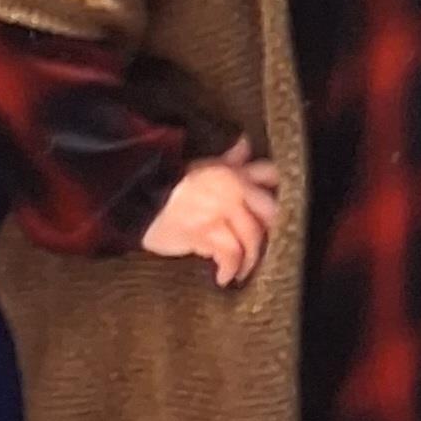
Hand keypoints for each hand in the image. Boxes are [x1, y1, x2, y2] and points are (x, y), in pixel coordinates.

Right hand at [141, 140, 281, 288]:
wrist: (137, 201)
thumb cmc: (170, 187)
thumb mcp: (201, 167)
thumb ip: (229, 160)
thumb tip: (245, 143)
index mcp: (232, 171)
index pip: (270, 174)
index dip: (280, 190)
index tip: (283, 211)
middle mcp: (231, 189)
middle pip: (270, 212)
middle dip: (273, 232)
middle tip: (269, 247)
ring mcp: (218, 211)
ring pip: (251, 237)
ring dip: (250, 259)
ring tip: (243, 270)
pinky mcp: (203, 233)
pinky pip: (228, 255)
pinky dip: (230, 269)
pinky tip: (224, 277)